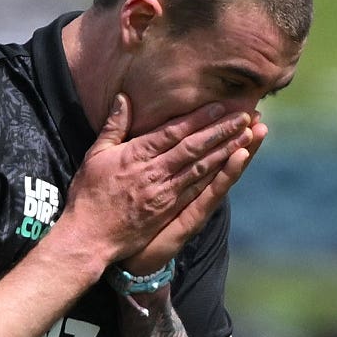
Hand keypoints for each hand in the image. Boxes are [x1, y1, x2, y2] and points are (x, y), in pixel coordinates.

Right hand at [63, 98, 251, 273]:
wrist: (88, 238)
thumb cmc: (88, 195)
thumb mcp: (94, 156)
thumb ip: (113, 127)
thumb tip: (123, 98)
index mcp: (136, 155)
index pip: (174, 132)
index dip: (200, 118)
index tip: (221, 106)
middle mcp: (154, 173)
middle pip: (194, 147)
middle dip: (222, 130)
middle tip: (247, 115)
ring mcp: (163, 193)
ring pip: (201, 168)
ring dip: (226, 150)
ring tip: (248, 135)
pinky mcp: (168, 211)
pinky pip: (197, 190)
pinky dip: (217, 177)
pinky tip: (231, 166)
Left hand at [116, 111, 265, 276]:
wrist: (129, 258)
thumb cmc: (131, 219)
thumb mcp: (134, 178)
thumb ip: (141, 154)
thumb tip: (139, 125)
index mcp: (181, 176)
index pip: (205, 147)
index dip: (221, 127)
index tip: (238, 107)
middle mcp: (194, 188)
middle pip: (221, 156)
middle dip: (239, 134)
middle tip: (259, 113)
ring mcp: (196, 202)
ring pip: (223, 171)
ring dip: (243, 150)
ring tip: (258, 130)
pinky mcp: (193, 216)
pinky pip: (212, 192)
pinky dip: (227, 175)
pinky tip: (239, 157)